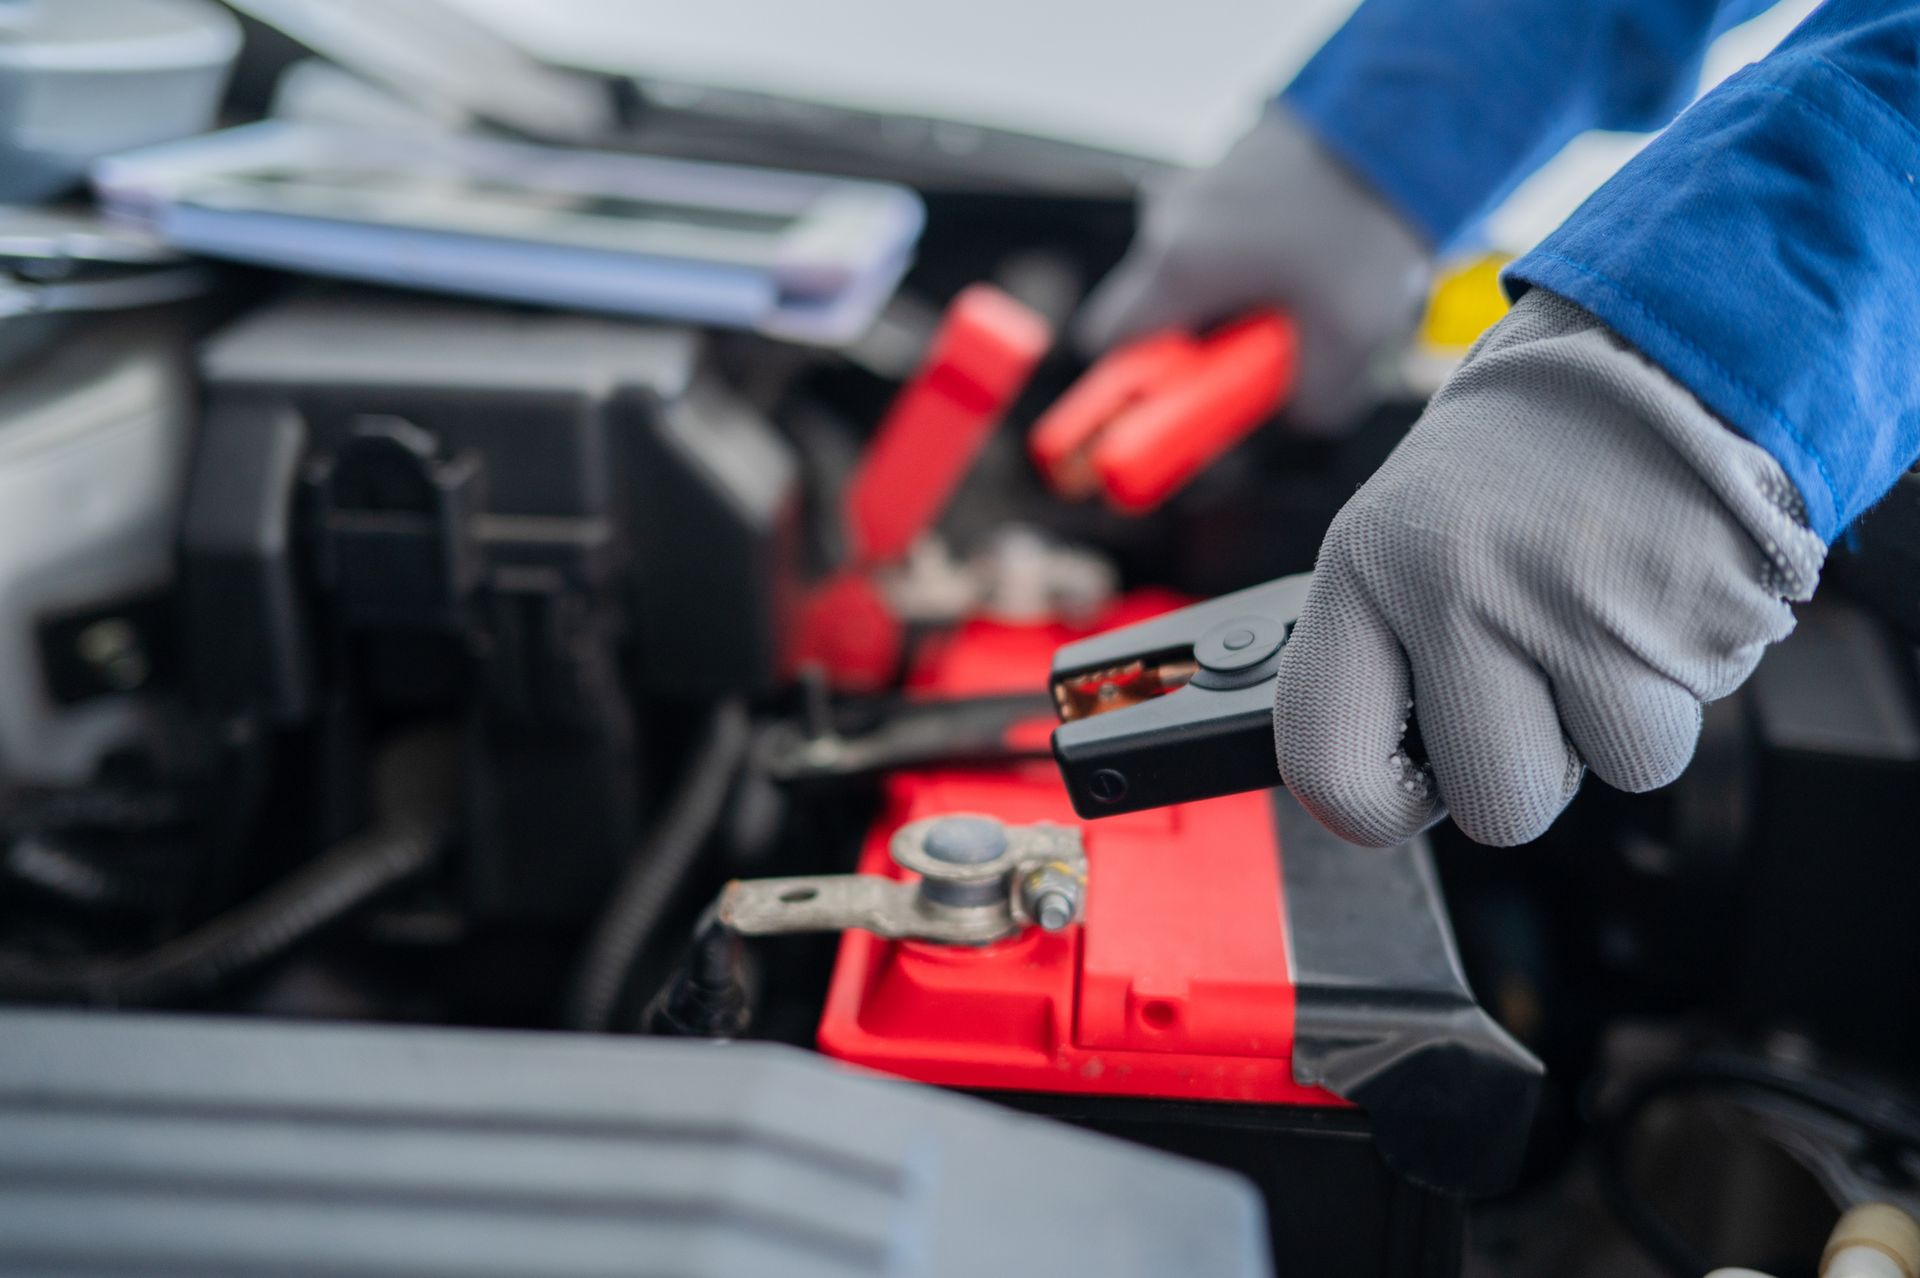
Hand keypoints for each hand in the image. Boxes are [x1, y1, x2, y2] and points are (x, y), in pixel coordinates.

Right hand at [1076, 104, 1432, 434]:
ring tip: (1301, 296)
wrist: (1397, 121)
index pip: (1108, 343)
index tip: (1180, 400)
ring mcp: (1195, 190)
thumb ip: (1313, 402)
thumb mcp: (1351, 339)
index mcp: (1179, 267)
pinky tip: (1310, 256)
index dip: (1138, 382)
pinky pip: (1220, 236)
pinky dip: (1253, 259)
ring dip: (1231, 298)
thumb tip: (1296, 417)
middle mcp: (1171, 224)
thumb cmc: (1363, 224)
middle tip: (1257, 350)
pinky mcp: (1227, 171)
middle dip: (1195, 342)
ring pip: (1189, 272)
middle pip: (1150, 309)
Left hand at [1272, 290, 1824, 845]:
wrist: (1655, 346)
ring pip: (1609, 770)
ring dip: (1617, 720)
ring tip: (1600, 622)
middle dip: (1524, 771)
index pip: (1324, 766)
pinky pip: (1680, 727)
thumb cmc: (1518, 457)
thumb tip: (1367, 780)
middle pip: (1492, 808)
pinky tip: (1653, 611)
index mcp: (1364, 566)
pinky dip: (1679, 688)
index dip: (1372, 807)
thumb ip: (1378, 650)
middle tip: (1530, 689)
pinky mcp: (1683, 611)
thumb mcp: (1398, 532)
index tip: (1404, 785)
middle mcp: (1457, 586)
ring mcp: (1573, 602)